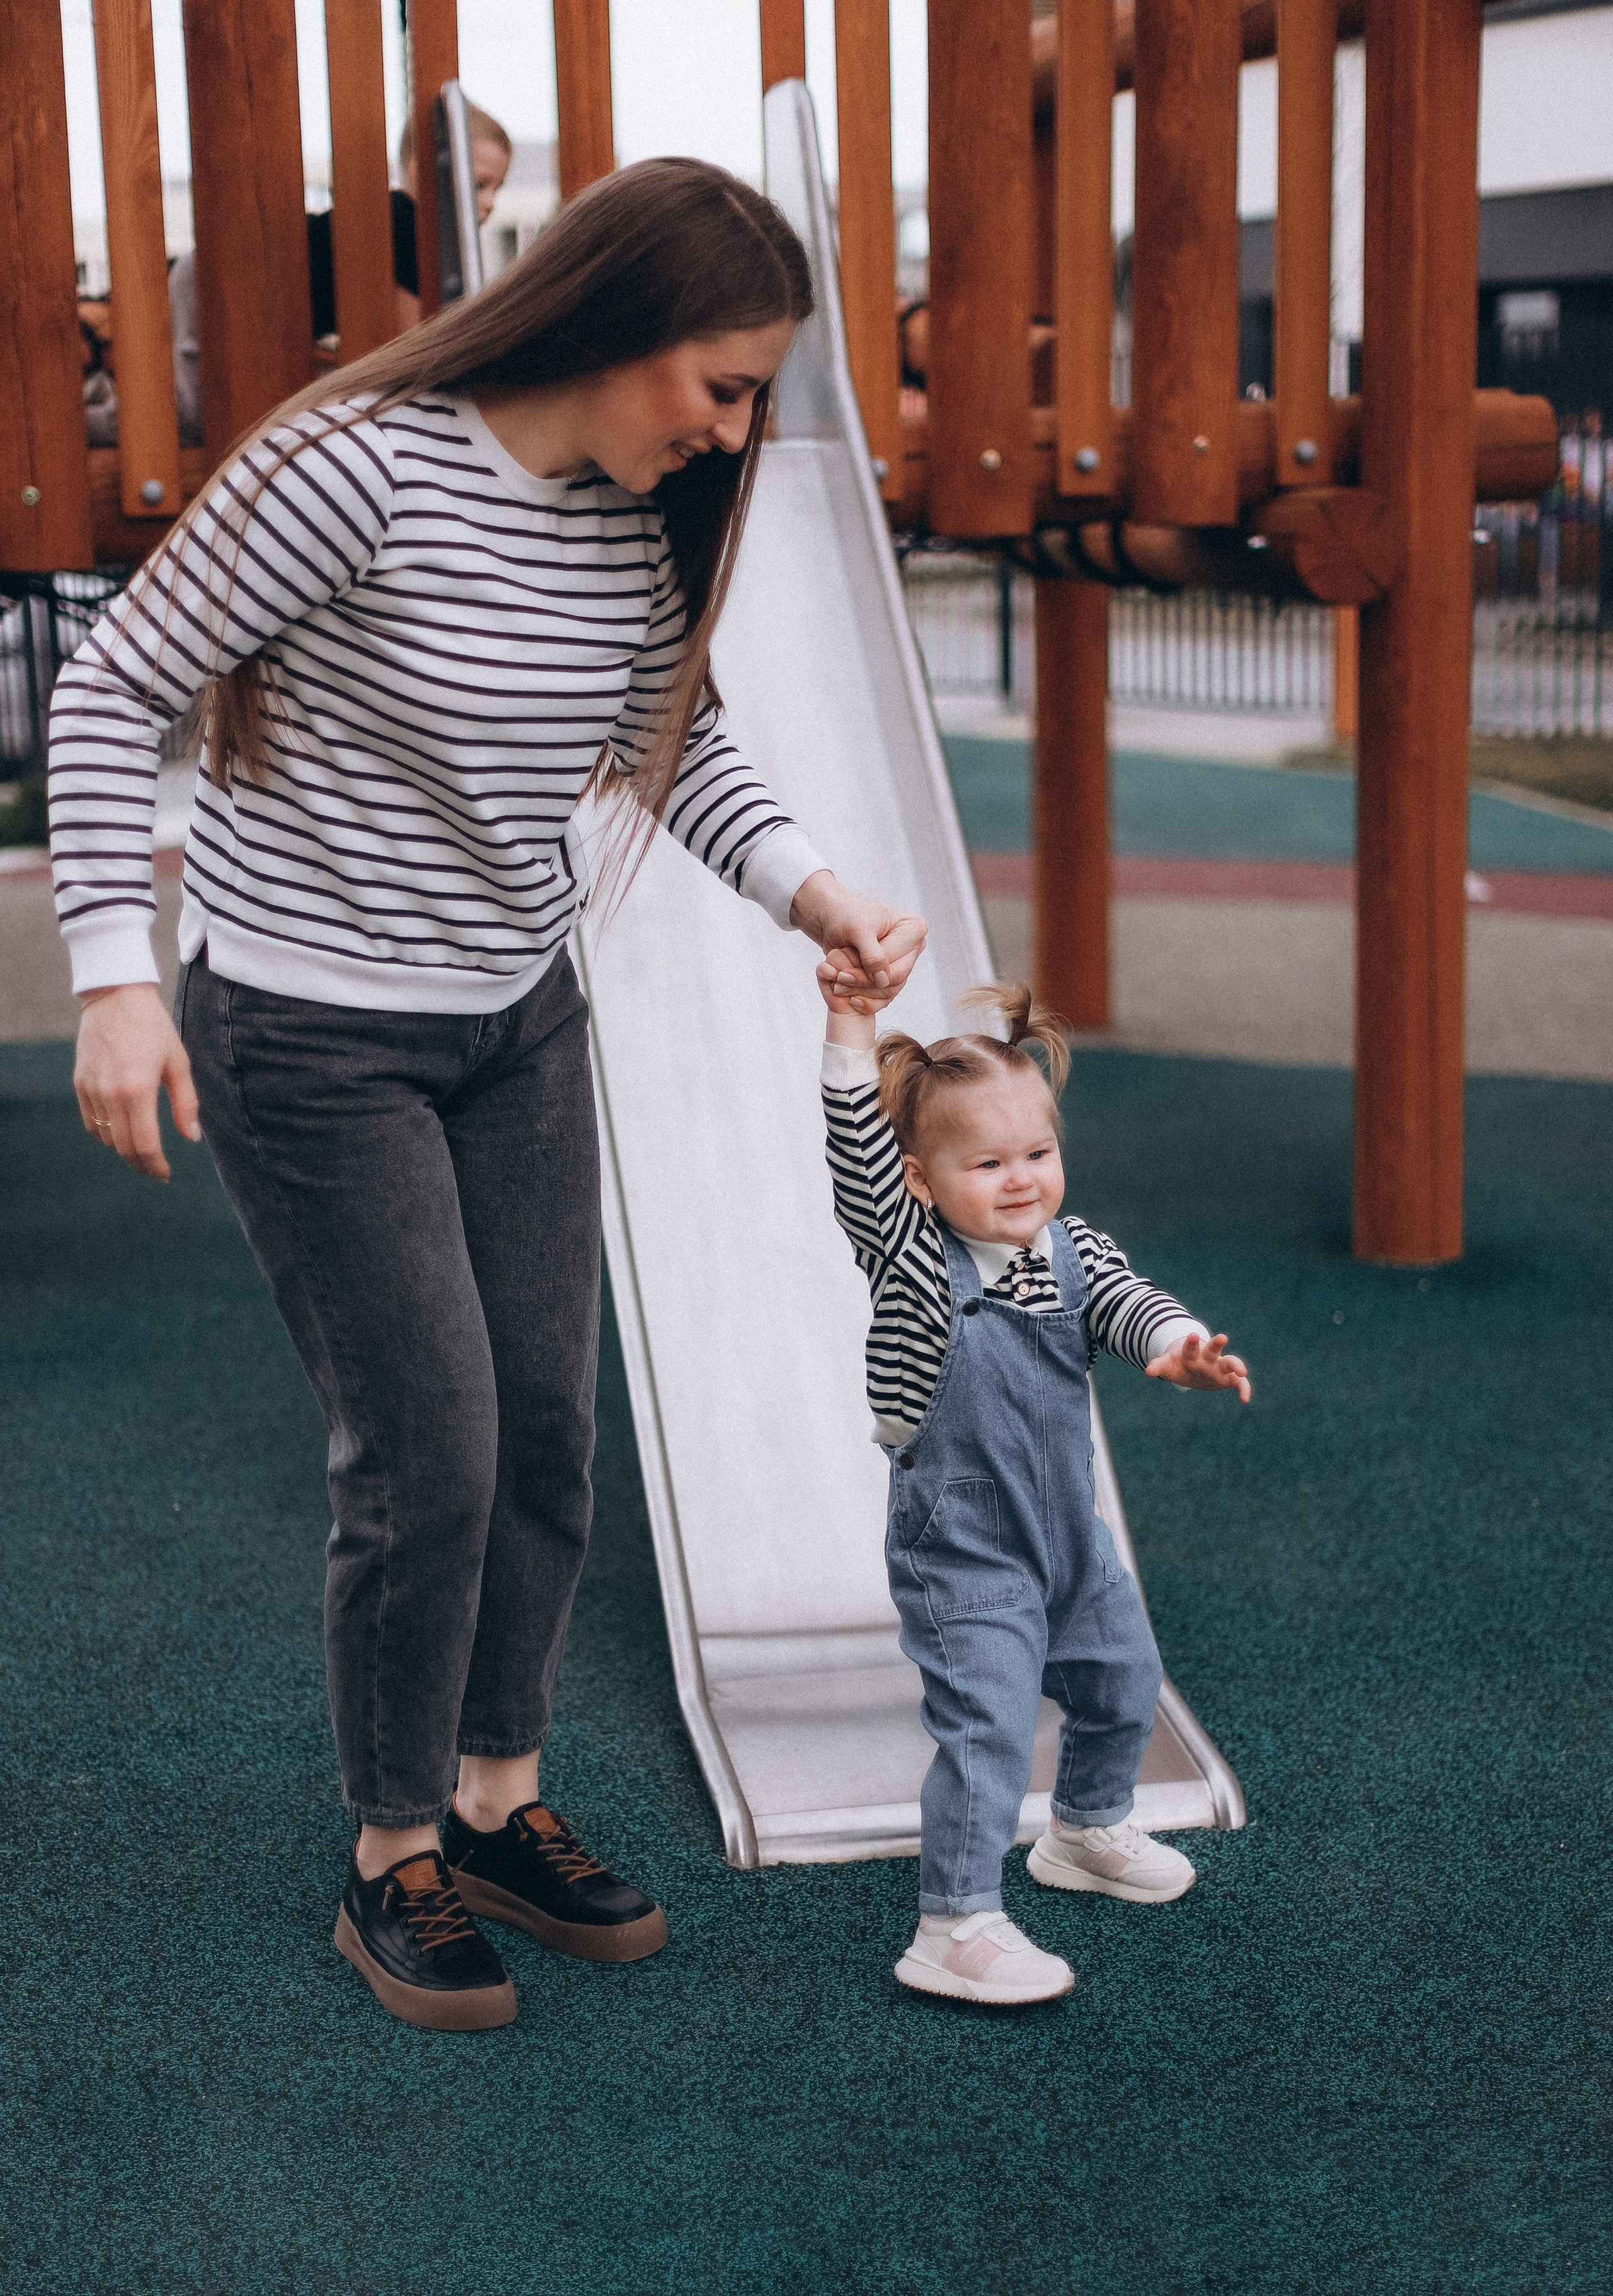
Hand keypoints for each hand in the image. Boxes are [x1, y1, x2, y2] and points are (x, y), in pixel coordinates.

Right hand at [74, 983, 201, 1182]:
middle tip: (155, 1171)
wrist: (116, 996)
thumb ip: (186, 1103)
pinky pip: (91, 1122)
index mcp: (138, 1089)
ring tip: (142, 1150)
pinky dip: (106, 1134)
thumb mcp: (178, 1062)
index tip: (165, 1174)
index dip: (156, 1166)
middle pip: (124, 1147)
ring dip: (124, 1149)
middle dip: (141, 1164)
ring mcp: (92, 1088)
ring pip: (106, 1137)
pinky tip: (121, 1132)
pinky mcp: (80, 1082)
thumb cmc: (154, 1028)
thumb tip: (192, 1137)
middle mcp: (111, 1093)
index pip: (145, 1144)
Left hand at [790, 870, 925, 1012]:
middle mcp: (914, 947)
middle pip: (895, 980)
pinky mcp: (891, 974)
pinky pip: (884, 997)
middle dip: (863, 983)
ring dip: (860, 992)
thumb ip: (872, 956)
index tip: (840, 974)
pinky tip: (850, 999)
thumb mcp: (857, 931)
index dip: (868, 974)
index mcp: (915, 928)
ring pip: (888, 991)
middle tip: (837, 982)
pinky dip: (865, 1000)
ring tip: (837, 985)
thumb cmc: (845, 916)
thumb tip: (884, 981)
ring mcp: (904, 962)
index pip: (896, 963)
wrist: (833, 918)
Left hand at [1146, 1332, 1251, 1402]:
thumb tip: (1148, 1370)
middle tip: (1222, 1337)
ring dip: (1236, 1365)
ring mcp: (1219, 1366)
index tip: (1192, 1334)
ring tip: (1242, 1372)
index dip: (1191, 1342)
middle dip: (1216, 1344)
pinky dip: (1244, 1389)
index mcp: (1191, 1353)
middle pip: (1213, 1349)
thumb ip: (1159, 1366)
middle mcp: (1207, 1357)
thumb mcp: (1168, 1366)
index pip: (1190, 1346)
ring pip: (1230, 1362)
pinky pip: (1239, 1382)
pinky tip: (1245, 1399)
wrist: (1192, 1366)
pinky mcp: (1228, 1378)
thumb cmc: (1178, 1364)